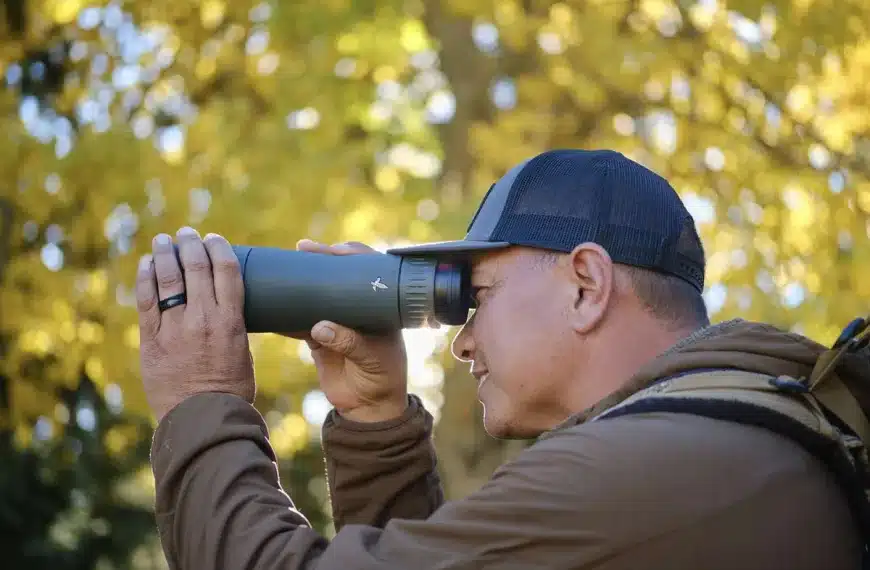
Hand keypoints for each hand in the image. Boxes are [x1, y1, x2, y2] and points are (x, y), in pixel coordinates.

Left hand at [136, 227, 254, 421]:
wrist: (202, 420)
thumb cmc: (230, 392)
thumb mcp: (243, 353)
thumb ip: (232, 327)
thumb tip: (225, 310)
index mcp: (231, 321)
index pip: (226, 270)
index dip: (219, 248)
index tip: (214, 238)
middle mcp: (203, 318)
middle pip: (195, 267)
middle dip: (190, 244)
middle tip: (186, 233)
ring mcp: (175, 328)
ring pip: (167, 278)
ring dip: (165, 254)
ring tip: (163, 241)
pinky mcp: (151, 341)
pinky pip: (145, 301)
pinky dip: (145, 278)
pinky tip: (146, 264)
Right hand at [290, 240, 408, 422]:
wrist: (368, 407)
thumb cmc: (383, 378)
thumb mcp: (372, 358)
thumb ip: (349, 342)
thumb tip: (319, 327)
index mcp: (380, 306)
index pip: (370, 271)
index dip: (354, 256)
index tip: (336, 250)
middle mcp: (358, 308)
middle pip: (340, 275)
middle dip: (322, 259)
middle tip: (305, 247)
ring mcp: (337, 320)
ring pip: (318, 293)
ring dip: (301, 280)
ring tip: (284, 264)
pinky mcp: (318, 337)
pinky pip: (299, 320)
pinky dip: (286, 313)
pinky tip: (271, 302)